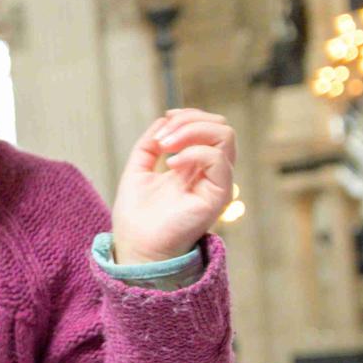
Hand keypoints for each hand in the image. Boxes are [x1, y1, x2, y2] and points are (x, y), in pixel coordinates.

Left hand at [110, 108, 237, 263]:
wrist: (136, 246)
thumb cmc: (137, 215)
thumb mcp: (138, 169)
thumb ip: (151, 143)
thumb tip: (165, 119)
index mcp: (194, 165)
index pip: (207, 126)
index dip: (187, 116)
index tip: (164, 121)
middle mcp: (209, 172)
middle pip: (220, 126)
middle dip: (189, 121)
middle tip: (162, 139)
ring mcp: (216, 182)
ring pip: (225, 135)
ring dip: (191, 131)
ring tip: (165, 146)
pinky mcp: (218, 195)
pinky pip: (218, 159)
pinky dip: (193, 152)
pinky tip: (171, 165)